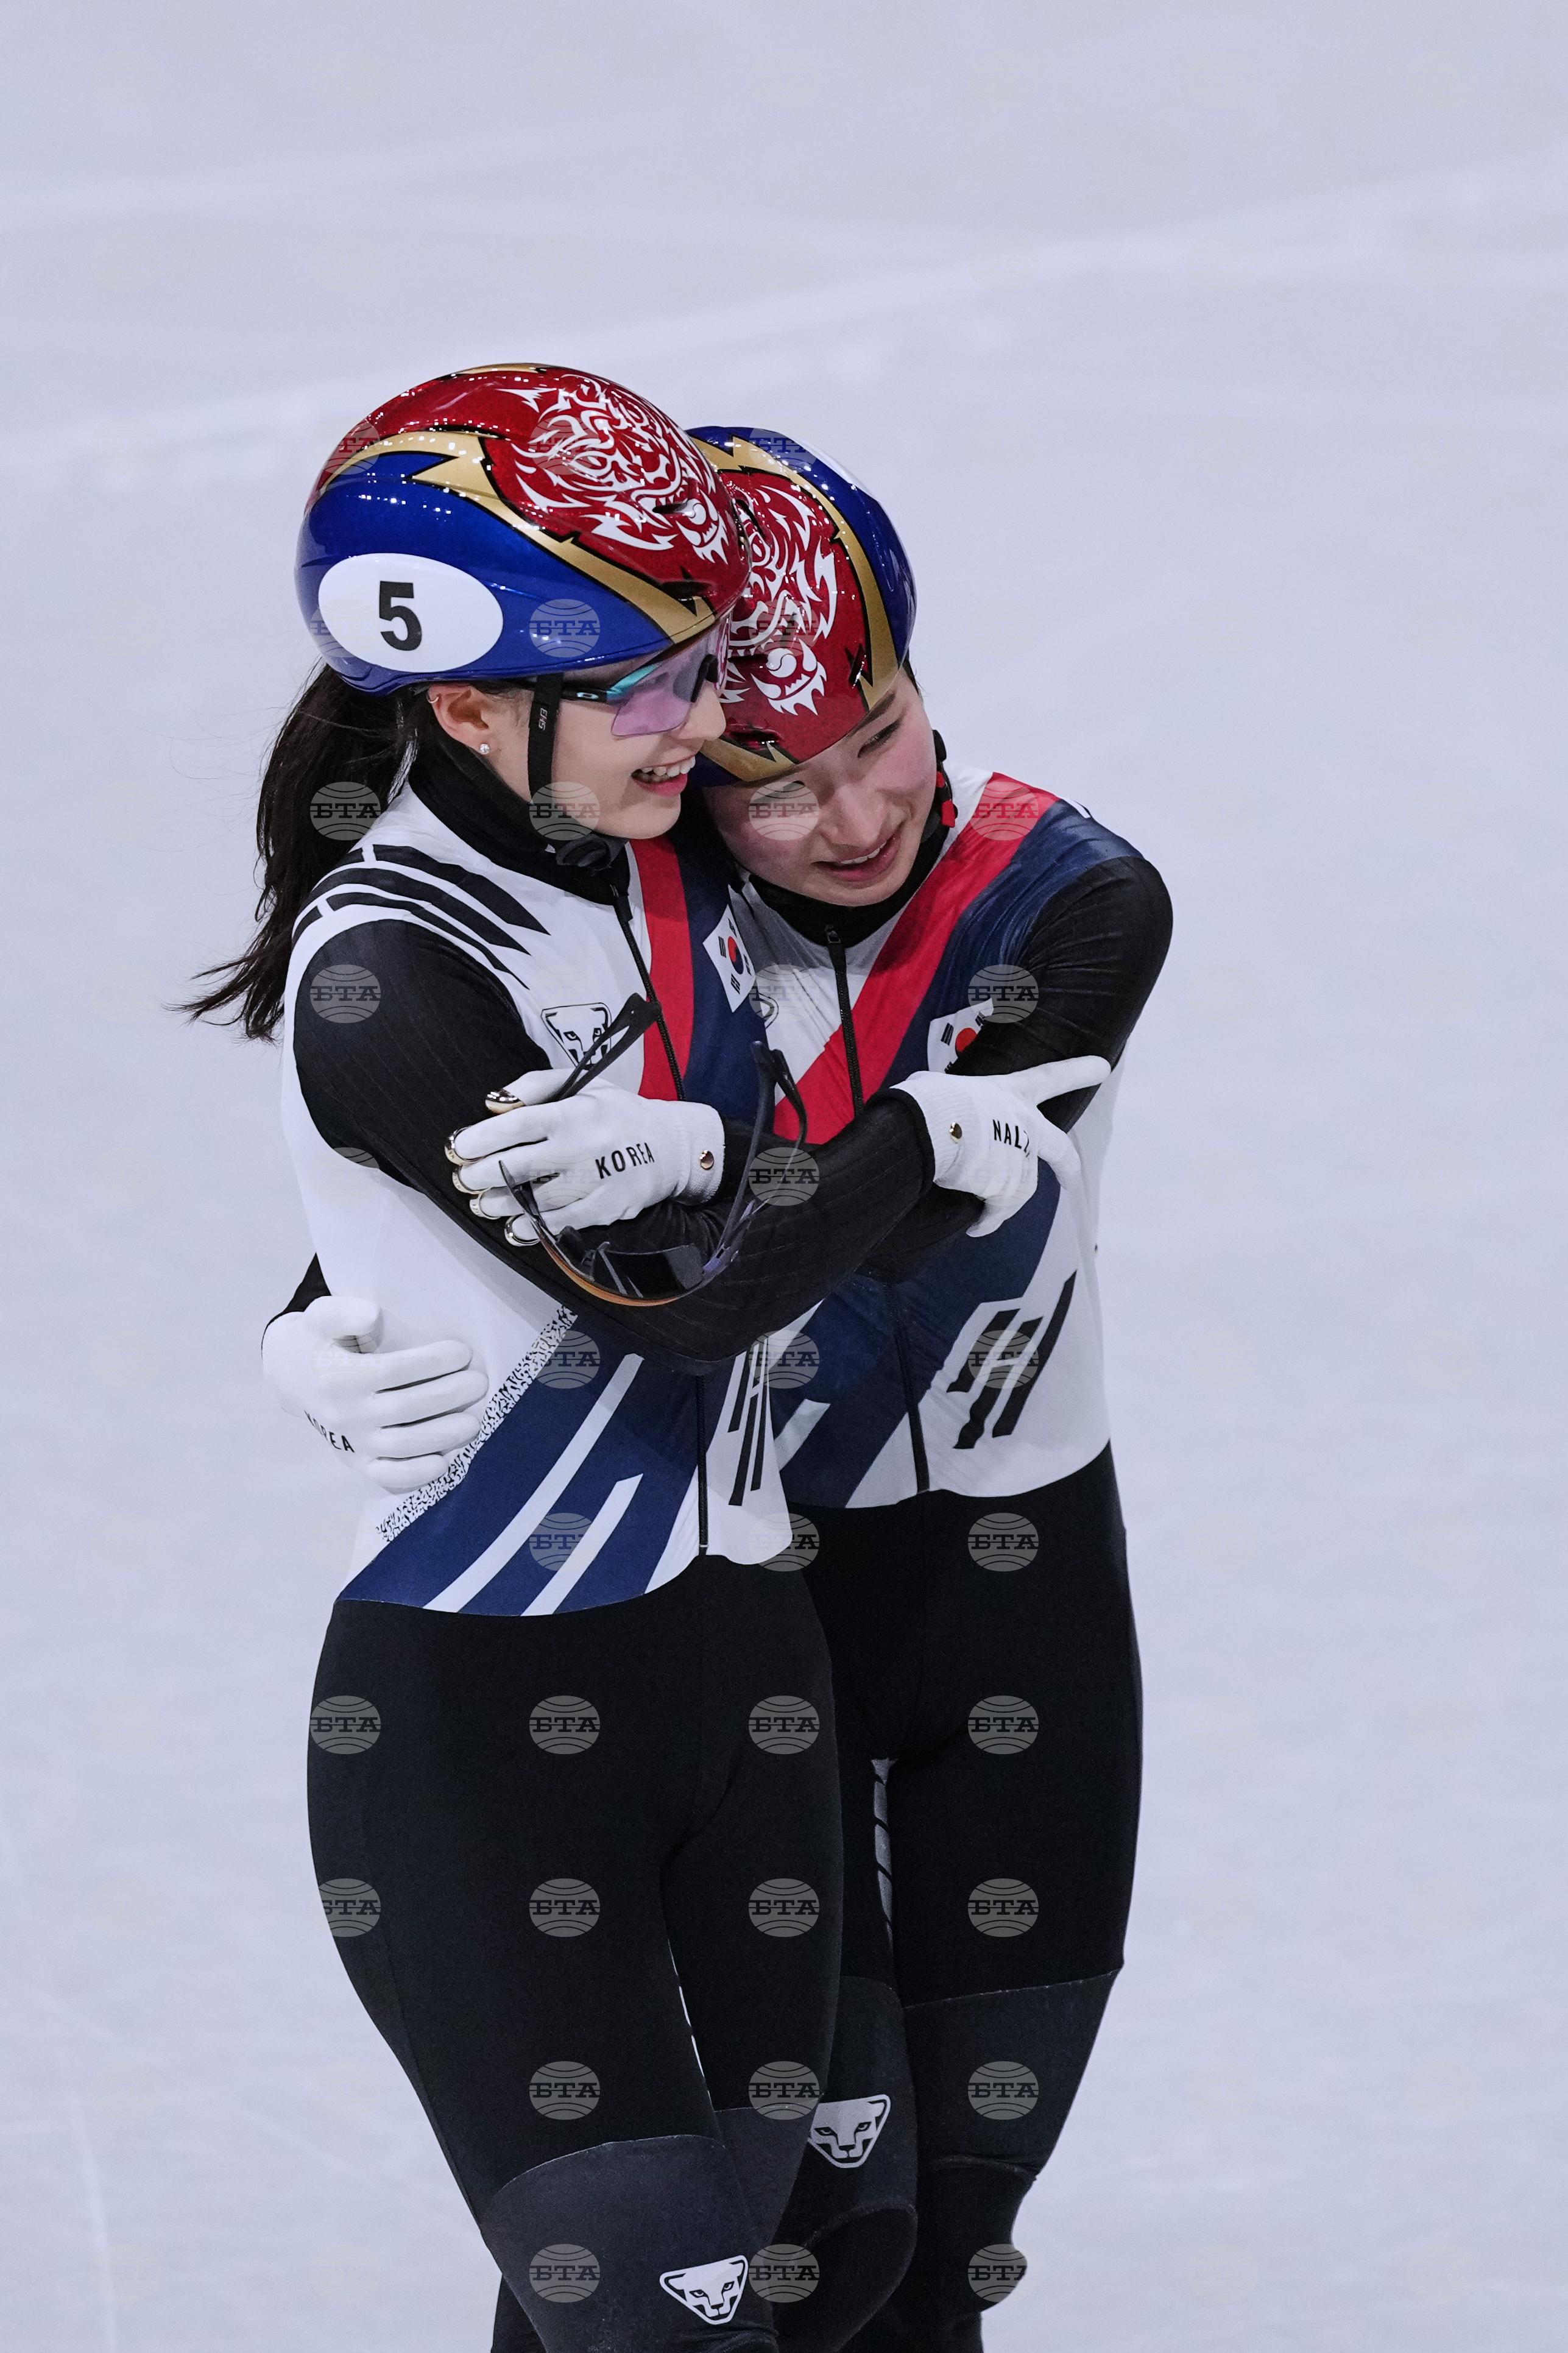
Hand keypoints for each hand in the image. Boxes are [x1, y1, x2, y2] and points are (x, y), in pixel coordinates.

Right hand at [262, 1296, 487, 1493]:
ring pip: (403, 1445)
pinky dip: (418, 1473)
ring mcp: (351, 1441)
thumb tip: (371, 1315)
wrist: (291, 1375)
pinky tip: (445, 1460)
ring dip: (444, 1434)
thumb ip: (345, 1312)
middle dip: (450, 1395)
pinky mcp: (355, 1460)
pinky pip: (388, 1474)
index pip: (396, 1371)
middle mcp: (345, 1413)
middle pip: (407, 1408)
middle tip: (478, 1383)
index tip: (462, 1352)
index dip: (434, 1362)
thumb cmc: (319, 1339)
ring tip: (474, 1421)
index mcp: (340, 1376)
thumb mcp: (323, 1315)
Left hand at [447, 1072, 724, 1232]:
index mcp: (574, 1112)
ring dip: (500, 1205)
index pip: (516, 1125)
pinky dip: (531, 1227)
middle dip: (481, 1177)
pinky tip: (515, 1224)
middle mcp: (582, 1148)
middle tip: (465, 1179)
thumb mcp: (583, 1083)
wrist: (670, 1147)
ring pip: (533, 1200)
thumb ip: (535, 1086)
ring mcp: (593, 1182)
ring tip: (483, 1202)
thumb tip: (494, 1102)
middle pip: (517, 1167)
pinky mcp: (604, 1210)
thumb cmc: (617, 1112)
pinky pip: (558, 1224)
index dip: (481, 1139)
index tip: (459, 1148)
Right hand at [891, 1055, 1109, 1235]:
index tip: (1103, 1067)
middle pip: (1059, 1149)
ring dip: (995, 1201)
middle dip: (1068, 1167)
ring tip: (970, 1205)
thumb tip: (935, 1113)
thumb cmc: (933, 1102)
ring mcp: (1021, 1157)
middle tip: (1073, 1180)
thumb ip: (952, 1103)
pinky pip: (998, 1211)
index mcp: (1010, 1093)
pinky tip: (976, 1227)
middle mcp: (1024, 1125)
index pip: (1050, 1078)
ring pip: (1014, 1189)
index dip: (1077, 1072)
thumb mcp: (945, 1090)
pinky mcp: (1011, 1186)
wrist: (935, 1126)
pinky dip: (987, 1221)